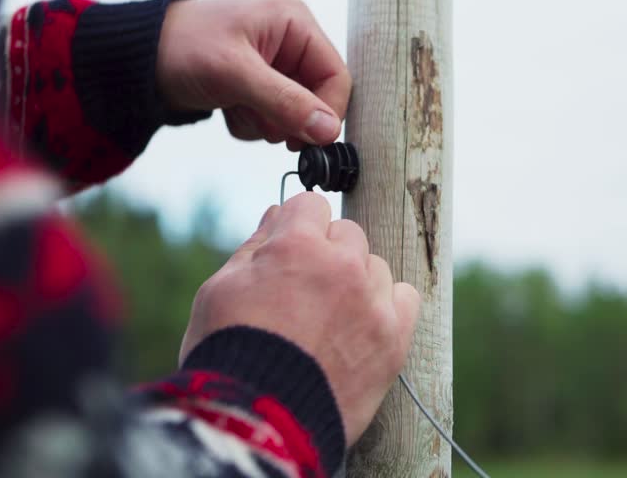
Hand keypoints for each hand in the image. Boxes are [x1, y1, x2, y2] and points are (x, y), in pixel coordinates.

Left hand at [157, 0, 349, 147]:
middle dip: (287, 119)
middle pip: (318, 99)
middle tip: (260, 122)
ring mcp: (275, 67)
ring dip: (266, 124)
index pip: (335, 76)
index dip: (327, 112)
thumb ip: (285, 102)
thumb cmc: (184, 48)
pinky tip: (226, 109)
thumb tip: (329, 131)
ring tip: (234, 108)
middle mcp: (291, 42)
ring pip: (295, 115)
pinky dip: (251, 124)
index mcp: (295, 23)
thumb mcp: (235, 74)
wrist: (137, 59)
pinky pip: (272, 120)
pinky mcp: (258, 87)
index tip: (308, 142)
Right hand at [179, 193, 420, 444]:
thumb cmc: (228, 354)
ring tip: (329, 319)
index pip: (310, 205)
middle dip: (326, 254)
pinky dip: (388, 306)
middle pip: (347, 233)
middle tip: (304, 292)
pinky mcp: (393, 339)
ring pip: (375, 266)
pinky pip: (406, 298)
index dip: (296, 228)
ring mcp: (372, 302)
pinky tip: (364, 325)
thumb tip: (277, 215)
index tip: (289, 252)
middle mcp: (341, 265)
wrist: (256, 422)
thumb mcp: (220, 290)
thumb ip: (254, 247)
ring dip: (356, 282)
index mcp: (296, 245)